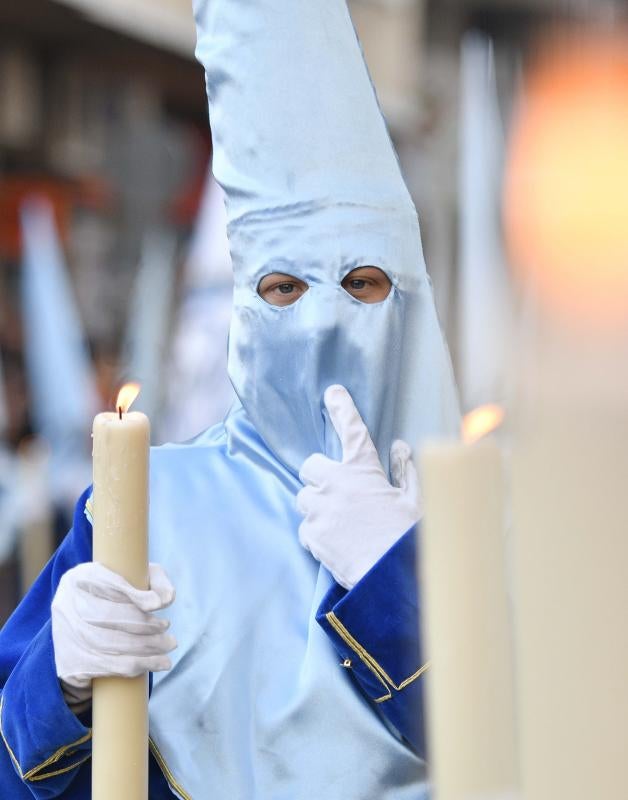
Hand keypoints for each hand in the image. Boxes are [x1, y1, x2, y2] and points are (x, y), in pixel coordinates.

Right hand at [52, 562, 176, 706]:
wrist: (79, 626)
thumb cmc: (116, 596)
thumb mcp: (136, 578)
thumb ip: (156, 581)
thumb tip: (167, 599)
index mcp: (83, 577)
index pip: (110, 585)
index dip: (137, 595)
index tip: (161, 604)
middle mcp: (68, 604)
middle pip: (110, 616)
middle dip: (146, 626)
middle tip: (168, 630)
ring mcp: (67, 634)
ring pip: (111, 643)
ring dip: (147, 648)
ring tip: (169, 645)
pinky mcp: (70, 661)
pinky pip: (107, 666)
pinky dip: (138, 665)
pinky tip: (158, 663)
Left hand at [297, 385, 420, 588]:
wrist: (391, 577)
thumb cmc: (407, 538)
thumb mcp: (414, 502)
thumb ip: (406, 472)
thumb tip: (401, 447)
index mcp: (364, 471)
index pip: (352, 431)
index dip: (342, 409)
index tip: (333, 394)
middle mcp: (337, 484)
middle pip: (310, 466)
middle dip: (319, 476)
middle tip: (334, 490)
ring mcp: (320, 509)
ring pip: (304, 497)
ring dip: (316, 506)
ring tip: (338, 522)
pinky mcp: (311, 534)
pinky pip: (305, 528)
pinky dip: (316, 534)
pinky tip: (335, 543)